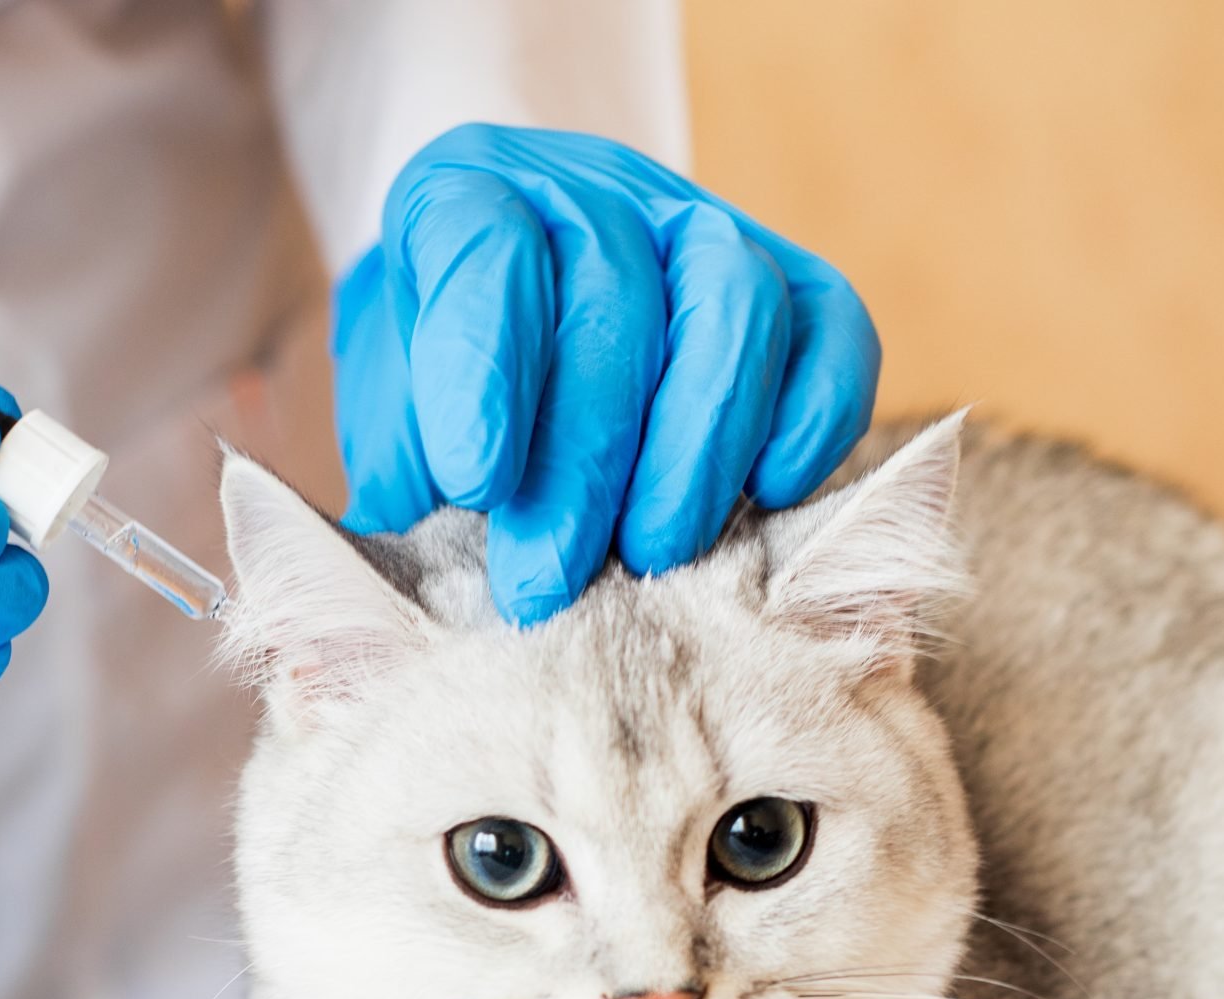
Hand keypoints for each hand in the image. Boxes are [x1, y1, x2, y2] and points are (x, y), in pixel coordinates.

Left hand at [333, 123, 881, 624]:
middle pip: (615, 299)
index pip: (486, 251)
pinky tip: (764, 499)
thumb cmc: (442, 400)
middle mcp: (594, 193)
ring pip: (735, 309)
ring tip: (654, 556)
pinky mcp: (795, 282)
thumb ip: (405, 476)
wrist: (510, 336)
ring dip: (697, 448)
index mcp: (466, 197)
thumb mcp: (390, 425)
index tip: (474, 484)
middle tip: (547, 581)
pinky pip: (834, 332)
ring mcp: (703, 229)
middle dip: (583, 458)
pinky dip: (809, 419)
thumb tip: (411, 580)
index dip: (485, 369)